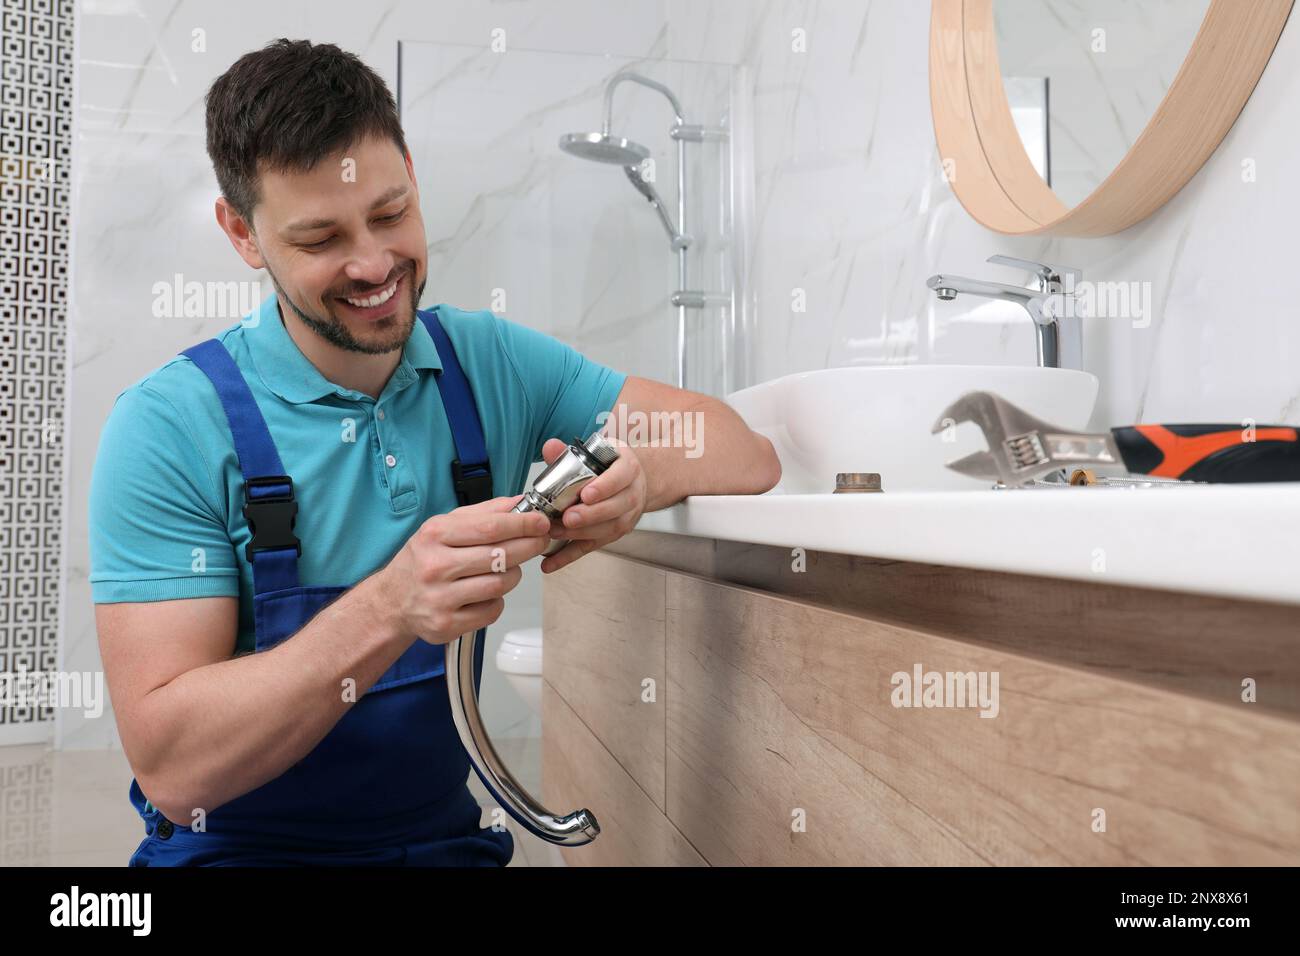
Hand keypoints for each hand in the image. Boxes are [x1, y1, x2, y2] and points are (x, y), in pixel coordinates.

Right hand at [377, 495, 551, 643]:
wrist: (391, 601)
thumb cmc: (423, 559)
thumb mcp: (444, 527)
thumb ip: (484, 513)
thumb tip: (521, 503)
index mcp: (435, 535)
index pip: (490, 527)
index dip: (523, 524)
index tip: (541, 522)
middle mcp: (435, 566)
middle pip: (500, 556)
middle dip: (529, 546)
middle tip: (539, 541)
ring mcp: (440, 598)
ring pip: (500, 584)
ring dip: (514, 575)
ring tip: (509, 568)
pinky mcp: (447, 624)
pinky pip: (492, 610)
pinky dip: (498, 600)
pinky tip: (487, 592)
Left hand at [538, 436, 645, 573]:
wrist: (636, 481)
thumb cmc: (611, 466)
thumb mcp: (596, 453)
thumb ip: (568, 452)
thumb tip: (550, 447)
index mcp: (628, 468)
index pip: (620, 477)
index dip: (604, 487)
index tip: (587, 494)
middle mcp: (632, 493)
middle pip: (615, 507)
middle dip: (590, 515)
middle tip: (567, 517)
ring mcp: (627, 516)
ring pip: (608, 529)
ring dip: (581, 533)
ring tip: (556, 533)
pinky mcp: (615, 534)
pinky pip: (593, 546)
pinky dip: (570, 556)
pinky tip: (551, 563)